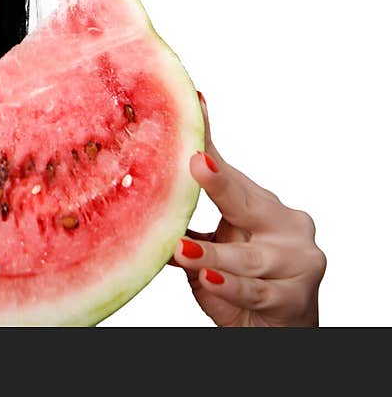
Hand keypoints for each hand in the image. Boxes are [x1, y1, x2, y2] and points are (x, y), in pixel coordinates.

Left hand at [169, 93, 326, 326]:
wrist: (275, 328)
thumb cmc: (242, 280)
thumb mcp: (214, 246)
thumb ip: (187, 224)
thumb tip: (146, 194)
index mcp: (265, 207)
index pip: (232, 175)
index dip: (211, 150)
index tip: (196, 113)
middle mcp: (287, 226)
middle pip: (247, 203)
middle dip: (221, 183)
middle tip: (197, 162)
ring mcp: (296, 261)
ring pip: (247, 256)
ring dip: (212, 253)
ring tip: (182, 248)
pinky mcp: (294, 297)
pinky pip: (254, 290)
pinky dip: (229, 286)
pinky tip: (208, 278)